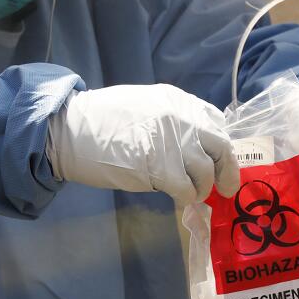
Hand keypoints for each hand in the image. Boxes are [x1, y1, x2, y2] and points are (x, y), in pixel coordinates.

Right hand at [46, 84, 239, 204]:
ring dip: (202, 187)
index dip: (221, 144)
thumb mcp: (144, 106)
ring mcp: (173, 141)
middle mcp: (181, 117)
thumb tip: (193, 144)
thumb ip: (171, 120)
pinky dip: (186, 197)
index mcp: (177, 101)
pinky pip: (187, 189)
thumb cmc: (101, 122)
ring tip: (191, 193)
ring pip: (206, 171)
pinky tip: (177, 198)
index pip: (215, 120)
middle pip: (221, 146)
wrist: (71, 130)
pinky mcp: (161, 167)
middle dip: (227, 170)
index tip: (219, 159)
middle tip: (226, 187)